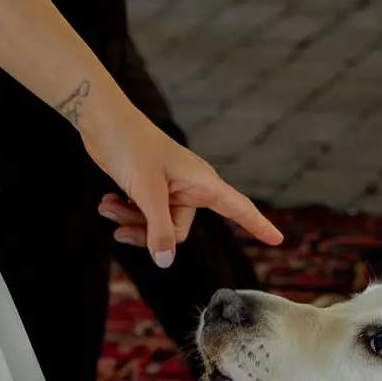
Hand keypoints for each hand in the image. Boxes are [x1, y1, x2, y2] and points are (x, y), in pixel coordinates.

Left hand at [77, 98, 281, 266]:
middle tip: (120, 223)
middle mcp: (190, 186)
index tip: (278, 240)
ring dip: (130, 219)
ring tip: (108, 207)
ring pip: (156, 223)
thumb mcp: (147, 193)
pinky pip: (144, 212)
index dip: (258, 225)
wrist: (103, 119)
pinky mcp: (150, 186)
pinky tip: (107, 202)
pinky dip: (125, 210)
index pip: (239, 208)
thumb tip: (166, 262)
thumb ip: (159, 230)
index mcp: (202, 182)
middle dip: (148, 230)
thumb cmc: (130, 146)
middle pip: (178, 230)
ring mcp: (169, 187)